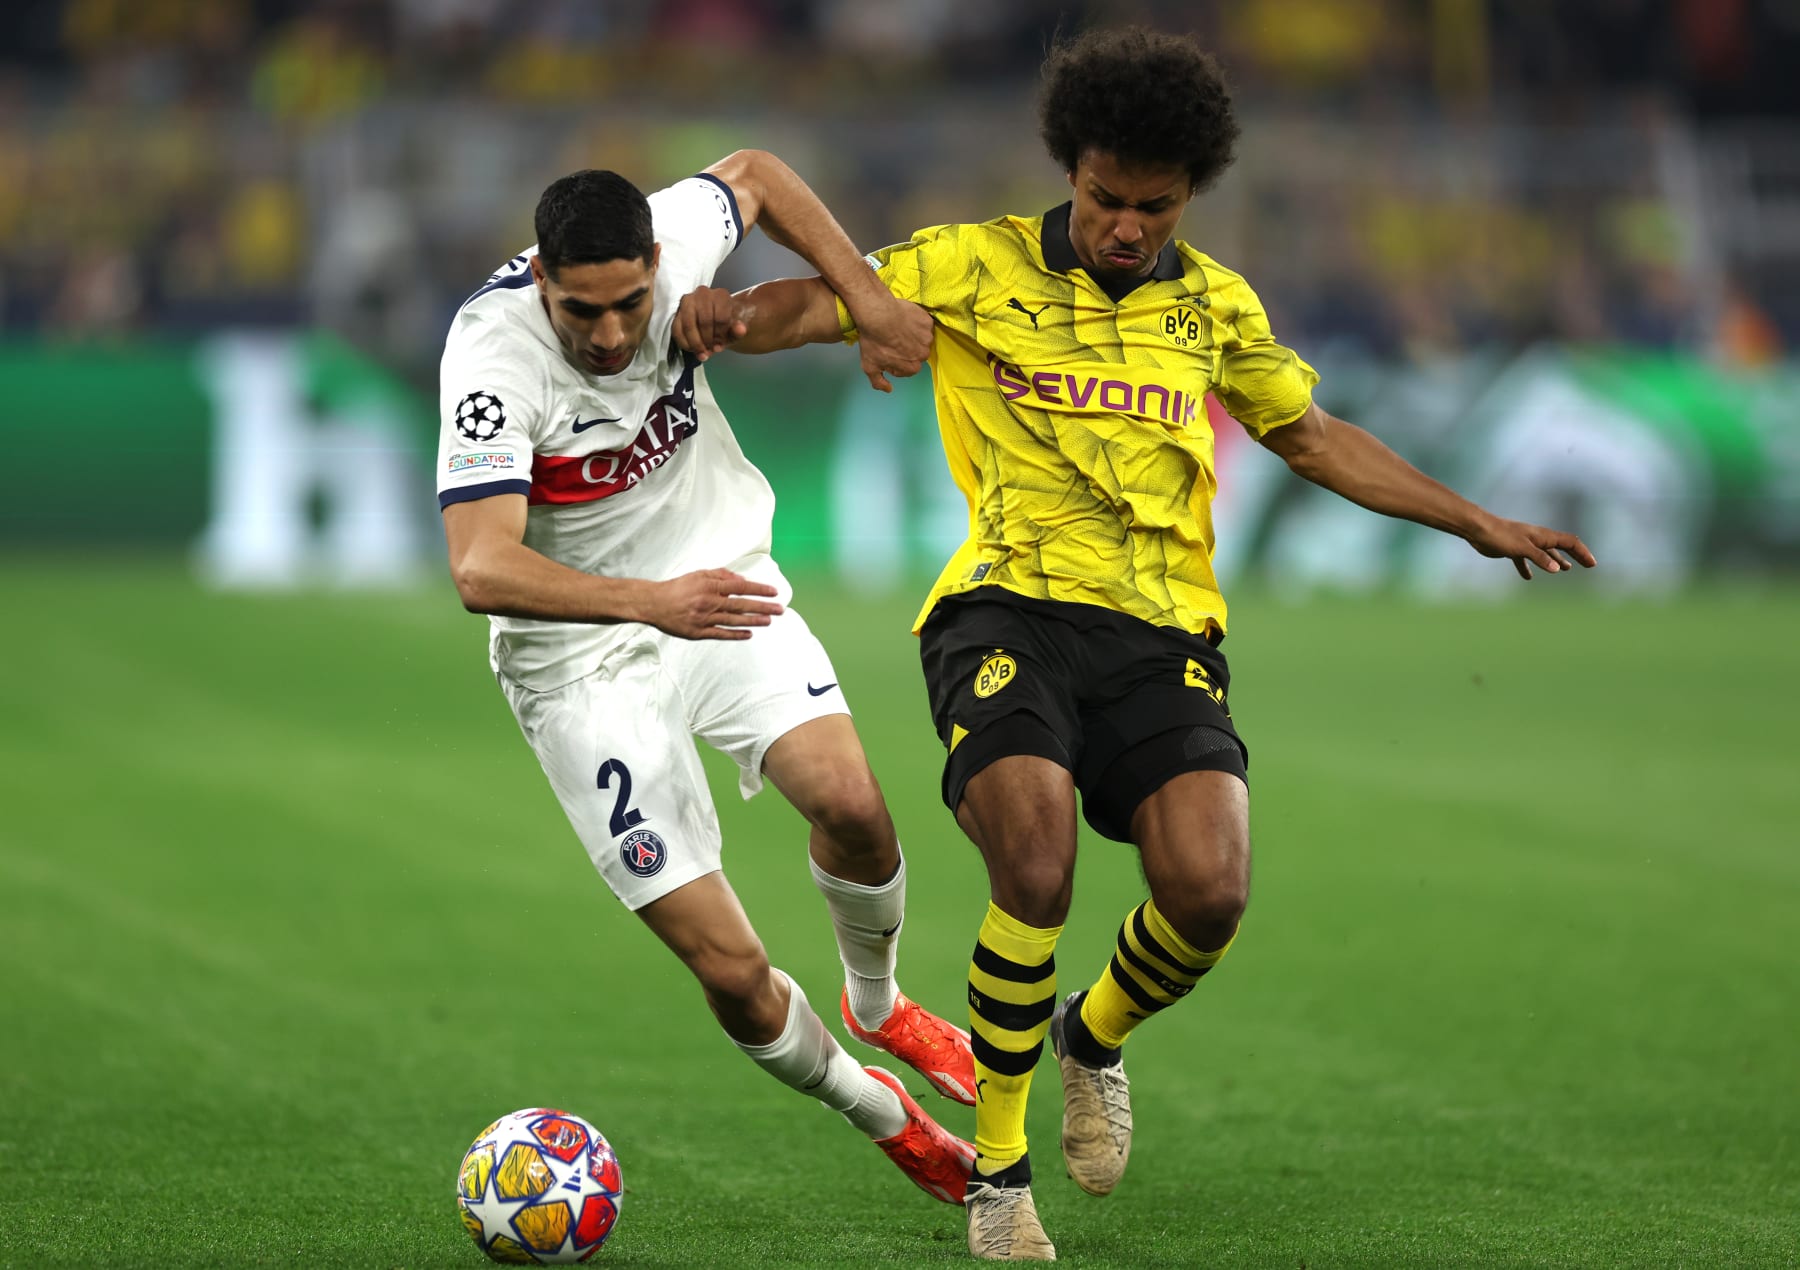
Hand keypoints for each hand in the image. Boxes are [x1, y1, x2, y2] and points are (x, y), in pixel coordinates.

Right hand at [643, 569, 782, 639]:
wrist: (654, 603)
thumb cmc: (678, 587)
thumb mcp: (699, 574)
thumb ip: (720, 575)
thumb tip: (741, 580)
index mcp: (710, 586)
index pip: (741, 587)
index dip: (759, 589)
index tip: (774, 592)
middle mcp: (709, 602)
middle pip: (742, 605)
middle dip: (763, 607)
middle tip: (780, 610)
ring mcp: (705, 619)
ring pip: (734, 621)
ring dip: (754, 621)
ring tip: (769, 621)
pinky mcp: (698, 632)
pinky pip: (721, 634)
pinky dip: (736, 635)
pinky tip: (749, 634)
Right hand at [674, 286, 750, 362]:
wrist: (713, 319)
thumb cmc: (724, 325)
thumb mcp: (734, 330)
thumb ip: (738, 330)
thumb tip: (741, 329)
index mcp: (721, 295)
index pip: (721, 318)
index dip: (720, 335)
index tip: (721, 346)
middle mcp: (703, 293)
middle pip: (704, 321)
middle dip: (708, 340)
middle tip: (711, 350)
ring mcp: (688, 300)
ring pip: (688, 325)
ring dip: (695, 343)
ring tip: (702, 353)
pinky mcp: (676, 311)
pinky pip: (677, 330)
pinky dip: (684, 343)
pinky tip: (692, 350)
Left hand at [849, 294, 932, 392]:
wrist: (878, 314)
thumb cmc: (874, 341)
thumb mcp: (870, 367)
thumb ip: (879, 382)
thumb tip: (888, 389)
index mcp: (912, 368)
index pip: (907, 368)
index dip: (896, 361)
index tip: (887, 352)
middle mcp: (924, 354)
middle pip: (916, 354)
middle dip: (906, 349)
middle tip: (891, 340)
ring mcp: (927, 337)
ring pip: (921, 339)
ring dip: (912, 336)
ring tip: (896, 329)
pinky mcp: (927, 322)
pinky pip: (923, 325)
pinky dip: (915, 323)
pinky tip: (903, 320)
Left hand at [1467, 516, 1597, 579]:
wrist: (1479, 530)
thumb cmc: (1501, 536)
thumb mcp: (1522, 548)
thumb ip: (1540, 558)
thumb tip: (1557, 569)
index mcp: (1543, 536)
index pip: (1570, 542)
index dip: (1582, 552)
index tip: (1592, 564)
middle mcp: (1537, 538)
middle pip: (1561, 546)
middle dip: (1575, 555)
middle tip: (1587, 565)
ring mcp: (1525, 543)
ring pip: (1545, 553)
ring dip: (1555, 560)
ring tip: (1564, 570)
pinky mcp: (1513, 549)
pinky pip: (1525, 559)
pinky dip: (1529, 568)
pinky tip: (1528, 577)